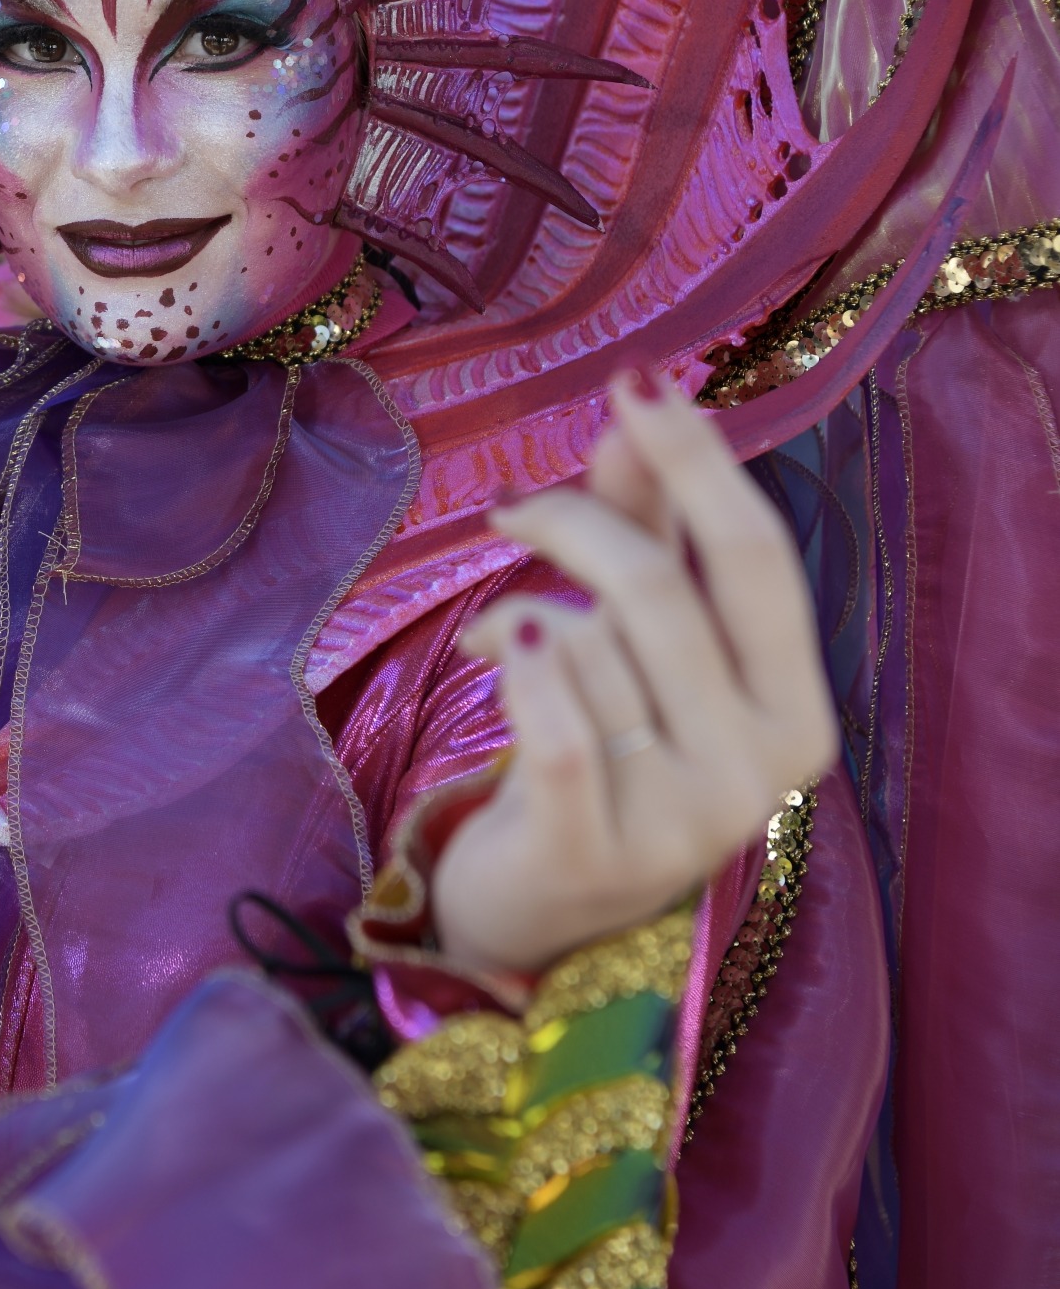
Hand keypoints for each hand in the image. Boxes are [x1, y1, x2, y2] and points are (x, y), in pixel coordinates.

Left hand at [432, 372, 836, 976]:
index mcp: (795, 713)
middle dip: (574, 526)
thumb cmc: (608, 750)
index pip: (757, 560)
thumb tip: (642, 399)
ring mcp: (681, 824)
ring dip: (524, 618)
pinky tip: (492, 652)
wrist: (539, 903)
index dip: (695, 461)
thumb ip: (652, 526)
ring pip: (590, 649)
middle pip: (661, 593)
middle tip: (514, 507)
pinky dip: (515, 669)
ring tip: (503, 640)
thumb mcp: (644, 639)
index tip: (635, 384)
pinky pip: (556, 722)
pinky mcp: (593, 854)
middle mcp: (757, 774)